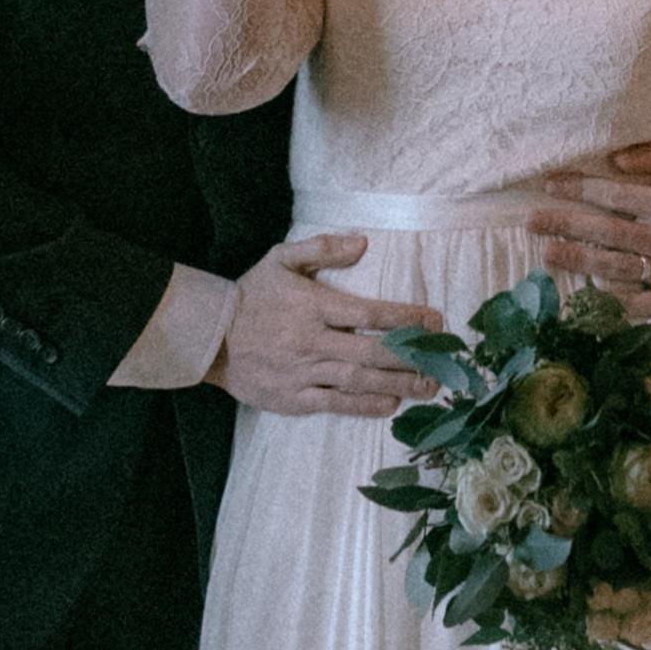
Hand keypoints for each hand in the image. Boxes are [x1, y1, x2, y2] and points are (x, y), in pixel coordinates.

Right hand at [208, 235, 440, 416]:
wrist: (209, 337)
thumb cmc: (251, 295)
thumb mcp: (281, 259)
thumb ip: (322, 248)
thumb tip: (363, 244)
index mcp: (312, 306)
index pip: (368, 314)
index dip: (404, 318)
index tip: (434, 320)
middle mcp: (312, 341)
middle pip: (370, 353)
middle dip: (411, 357)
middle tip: (442, 363)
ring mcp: (303, 373)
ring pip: (358, 382)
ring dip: (396, 385)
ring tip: (427, 388)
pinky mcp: (293, 398)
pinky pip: (335, 404)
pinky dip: (364, 406)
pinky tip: (389, 405)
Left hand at [523, 139, 650, 320]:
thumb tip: (615, 160)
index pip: (616, 196)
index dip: (580, 189)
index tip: (549, 184)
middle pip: (608, 233)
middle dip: (567, 227)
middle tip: (532, 222)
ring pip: (617, 268)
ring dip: (579, 262)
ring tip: (547, 255)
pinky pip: (640, 303)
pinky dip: (613, 301)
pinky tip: (584, 294)